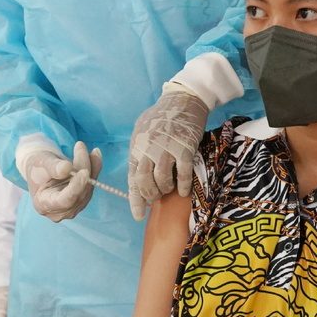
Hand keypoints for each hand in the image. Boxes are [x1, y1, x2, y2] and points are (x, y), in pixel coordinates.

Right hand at [15, 137, 101, 222]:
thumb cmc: (37, 167)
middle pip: (78, 193)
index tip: (84, 171)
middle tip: (80, 146)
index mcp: (43, 205)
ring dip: (91, 166)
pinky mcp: (82, 199)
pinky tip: (95, 154)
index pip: (64, 200)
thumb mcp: (41, 163)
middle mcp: (60, 211)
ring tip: (85, 148)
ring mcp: (72, 207)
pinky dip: (94, 168)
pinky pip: (92, 184)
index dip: (75, 188)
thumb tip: (67, 168)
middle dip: (83, 168)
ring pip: (87, 188)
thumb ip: (53, 167)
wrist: (41, 169)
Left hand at [127, 84, 209, 220]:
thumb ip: (139, 152)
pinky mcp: (184, 148)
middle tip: (156, 199)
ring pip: (162, 180)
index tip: (138, 216)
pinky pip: (182, 174)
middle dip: (150, 195)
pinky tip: (184, 190)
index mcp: (137, 147)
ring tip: (169, 190)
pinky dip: (183, 186)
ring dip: (165, 190)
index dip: (135, 199)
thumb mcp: (142, 131)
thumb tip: (138, 174)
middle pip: (145, 182)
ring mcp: (166, 149)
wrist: (183, 100)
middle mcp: (148, 149)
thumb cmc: (161, 117)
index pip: (132, 178)